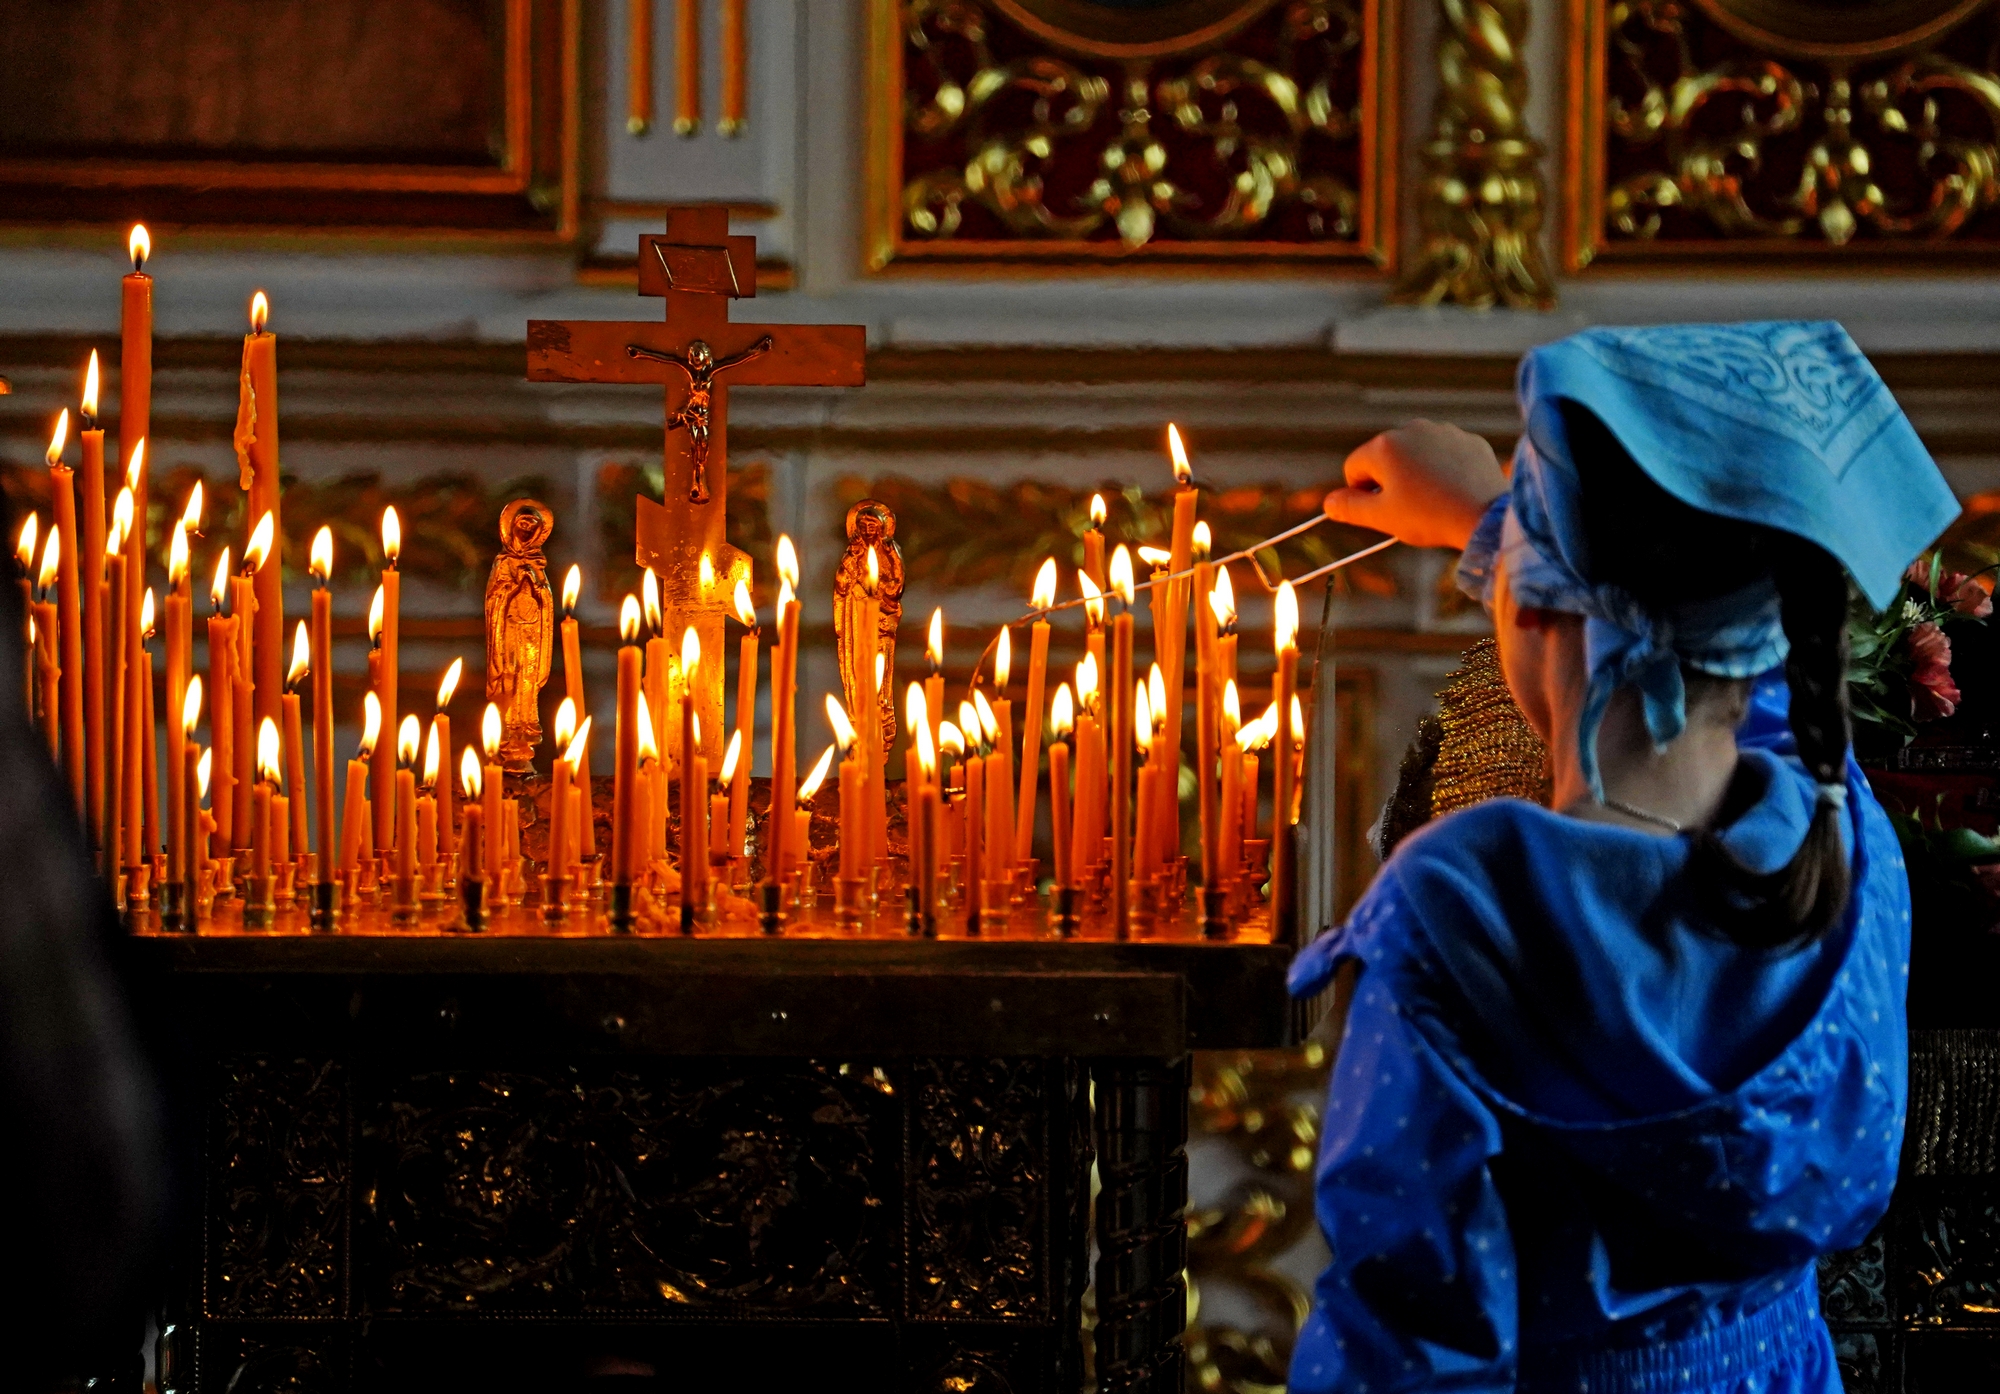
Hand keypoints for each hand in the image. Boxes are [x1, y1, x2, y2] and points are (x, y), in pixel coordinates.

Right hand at [1324, 420, 1506, 550]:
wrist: (1485, 515)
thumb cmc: (1429, 516)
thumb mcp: (1381, 517)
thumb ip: (1349, 507)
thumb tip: (1329, 503)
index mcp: (1384, 446)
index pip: (1354, 467)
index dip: (1360, 493)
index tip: (1381, 510)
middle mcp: (1411, 429)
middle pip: (1384, 457)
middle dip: (1389, 480)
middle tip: (1409, 508)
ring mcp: (1443, 431)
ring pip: (1415, 454)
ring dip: (1415, 473)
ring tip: (1433, 500)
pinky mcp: (1468, 440)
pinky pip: (1444, 454)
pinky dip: (1443, 469)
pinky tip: (1453, 490)